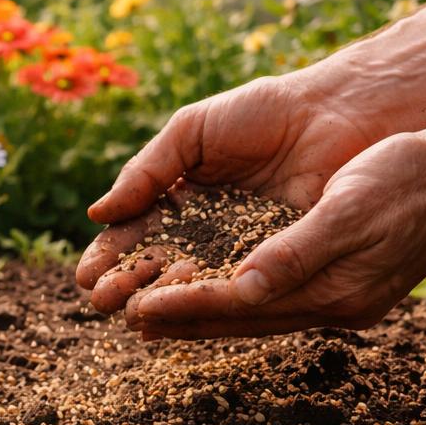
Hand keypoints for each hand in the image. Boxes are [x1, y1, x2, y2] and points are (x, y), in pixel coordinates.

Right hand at [76, 73, 386, 313]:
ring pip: (192, 282)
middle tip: (102, 302)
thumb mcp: (193, 132)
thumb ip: (146, 171)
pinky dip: (209, 301)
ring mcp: (241, 250)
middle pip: (156, 266)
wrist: (339, 113)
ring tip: (134, 312)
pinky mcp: (278, 264)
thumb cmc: (265, 112)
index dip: (109, 256)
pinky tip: (183, 311)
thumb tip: (97, 215)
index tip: (86, 276)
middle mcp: (206, 230)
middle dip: (126, 285)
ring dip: (160, 299)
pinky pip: (239, 287)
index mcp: (180, 196)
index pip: (134, 234)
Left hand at [120, 129, 425, 338]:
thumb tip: (241, 286)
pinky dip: (237, 296)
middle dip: (185, 320)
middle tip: (129, 321)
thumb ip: (295, 251)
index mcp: (333, 294)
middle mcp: (333, 306)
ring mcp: (340, 298)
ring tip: (156, 314)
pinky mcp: (343, 282)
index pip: (240, 307)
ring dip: (205, 313)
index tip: (139, 309)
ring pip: (255, 313)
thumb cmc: (407, 178)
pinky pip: (275, 298)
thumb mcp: (348, 208)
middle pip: (242, 321)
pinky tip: (214, 290)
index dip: (187, 307)